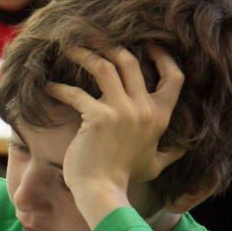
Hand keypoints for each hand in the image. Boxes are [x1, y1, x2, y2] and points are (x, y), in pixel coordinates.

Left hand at [48, 46, 184, 211]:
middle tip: (97, 38)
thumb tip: (183, 148)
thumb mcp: (155, 165)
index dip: (164, 58)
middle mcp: (143, 109)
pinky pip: (76, 93)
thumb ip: (171, 154)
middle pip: (132, 63)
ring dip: (85, 54)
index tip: (151, 45)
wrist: (103, 191)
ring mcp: (121, 111)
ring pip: (105, 67)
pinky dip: (59, 88)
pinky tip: (47, 86)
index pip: (174, 78)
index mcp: (159, 118)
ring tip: (70, 48)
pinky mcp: (97, 117)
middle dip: (112, 46)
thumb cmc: (125, 179)